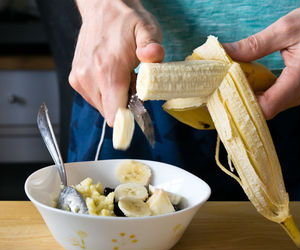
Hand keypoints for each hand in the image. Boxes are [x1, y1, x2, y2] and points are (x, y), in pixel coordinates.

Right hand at [69, 0, 163, 125]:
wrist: (102, 7)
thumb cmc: (126, 20)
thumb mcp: (147, 29)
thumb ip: (152, 46)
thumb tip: (154, 56)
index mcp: (108, 70)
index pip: (114, 115)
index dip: (128, 120)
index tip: (137, 113)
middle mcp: (89, 77)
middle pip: (111, 113)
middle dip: (125, 105)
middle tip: (132, 83)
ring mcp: (80, 78)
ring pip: (102, 107)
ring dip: (115, 98)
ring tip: (121, 76)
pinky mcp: (75, 79)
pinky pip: (94, 98)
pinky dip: (105, 93)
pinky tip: (110, 76)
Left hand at [223, 1, 299, 119]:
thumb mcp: (286, 29)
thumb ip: (255, 44)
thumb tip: (226, 52)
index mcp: (299, 80)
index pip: (266, 107)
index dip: (242, 104)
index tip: (222, 93)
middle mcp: (299, 94)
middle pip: (263, 111)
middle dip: (239, 102)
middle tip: (218, 89)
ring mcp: (298, 95)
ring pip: (267, 108)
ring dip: (247, 98)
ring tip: (227, 86)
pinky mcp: (296, 92)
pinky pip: (272, 100)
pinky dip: (256, 94)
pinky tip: (243, 83)